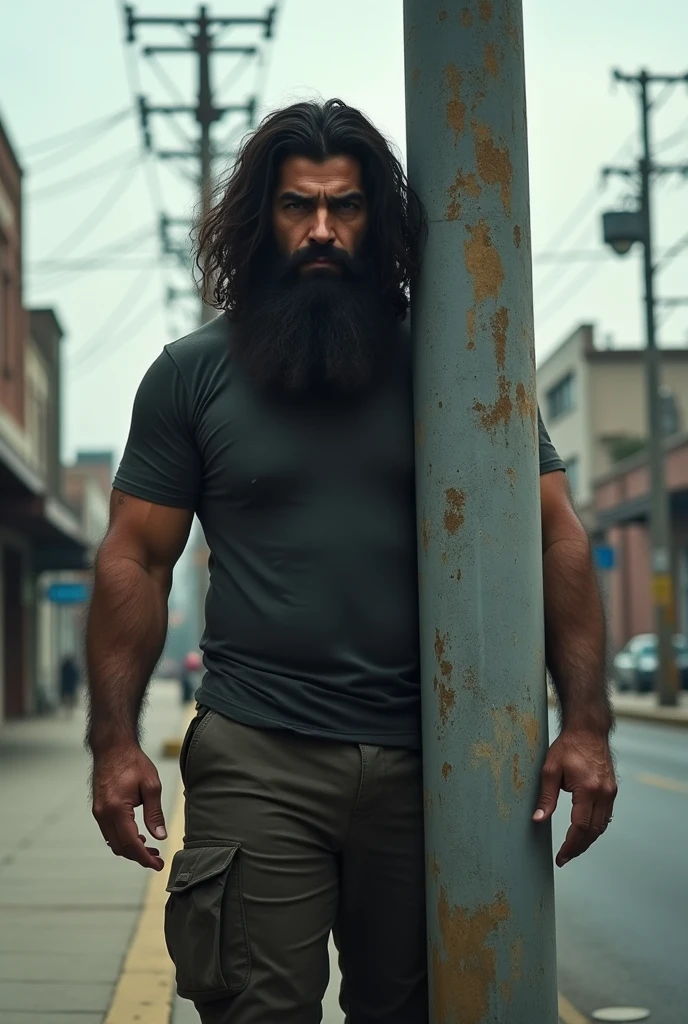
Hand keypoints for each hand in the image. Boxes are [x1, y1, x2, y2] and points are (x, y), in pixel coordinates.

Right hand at [92, 743, 166, 870]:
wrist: (112, 747)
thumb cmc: (132, 762)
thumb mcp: (150, 785)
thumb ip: (154, 813)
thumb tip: (160, 836)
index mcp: (116, 809)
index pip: (131, 843)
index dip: (145, 857)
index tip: (158, 865)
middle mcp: (103, 814)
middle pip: (120, 848)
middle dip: (139, 857)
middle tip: (157, 859)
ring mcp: (98, 812)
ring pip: (113, 842)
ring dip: (130, 849)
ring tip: (150, 848)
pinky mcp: (98, 809)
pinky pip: (109, 832)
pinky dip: (122, 839)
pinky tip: (137, 835)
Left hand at [533, 728, 616, 866]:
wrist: (589, 730)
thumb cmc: (568, 746)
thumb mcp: (550, 769)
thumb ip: (546, 797)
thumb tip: (538, 819)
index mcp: (587, 789)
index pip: (580, 827)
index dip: (570, 846)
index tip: (560, 857)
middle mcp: (603, 793)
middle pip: (592, 831)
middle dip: (578, 848)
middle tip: (564, 858)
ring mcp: (610, 792)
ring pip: (601, 826)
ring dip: (588, 841)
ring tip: (572, 849)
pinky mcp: (612, 790)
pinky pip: (606, 817)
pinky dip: (596, 828)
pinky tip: (584, 833)